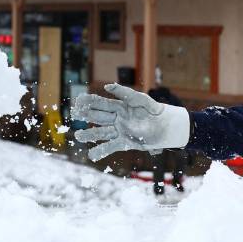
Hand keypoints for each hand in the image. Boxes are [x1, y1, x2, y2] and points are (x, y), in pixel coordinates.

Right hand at [72, 83, 189, 162]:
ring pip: (102, 133)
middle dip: (86, 116)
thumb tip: (107, 86)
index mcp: (120, 106)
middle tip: (74, 116)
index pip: (101, 103)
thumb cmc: (156, 110)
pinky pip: (111, 147)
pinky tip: (91, 155)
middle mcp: (118, 119)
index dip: (89, 102)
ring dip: (90, 135)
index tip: (78, 101)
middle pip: (98, 118)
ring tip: (78, 136)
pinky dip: (101, 151)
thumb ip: (125, 93)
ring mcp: (120, 131)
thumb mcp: (141, 99)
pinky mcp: (126, 143)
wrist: (168, 127)